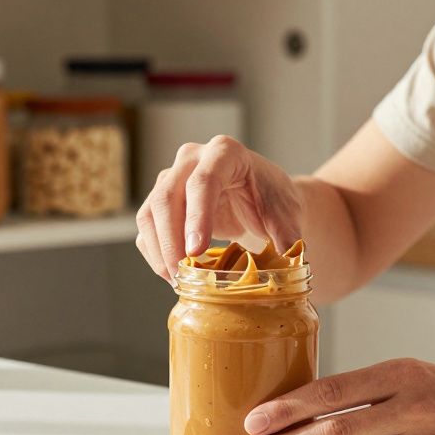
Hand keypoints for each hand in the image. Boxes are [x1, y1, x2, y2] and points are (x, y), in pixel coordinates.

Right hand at [135, 135, 302, 283]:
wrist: (262, 197)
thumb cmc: (273, 199)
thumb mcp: (287, 214)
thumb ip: (287, 233)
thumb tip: (287, 256)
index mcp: (226, 153)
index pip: (203, 182)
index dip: (197, 217)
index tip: (196, 252)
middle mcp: (192, 158)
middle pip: (167, 196)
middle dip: (171, 240)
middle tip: (182, 275)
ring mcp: (172, 177)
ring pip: (150, 213)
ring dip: (159, 250)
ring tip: (177, 281)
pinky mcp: (161, 200)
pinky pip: (147, 227)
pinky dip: (155, 253)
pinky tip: (171, 275)